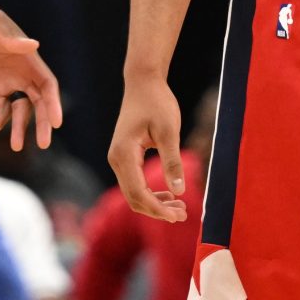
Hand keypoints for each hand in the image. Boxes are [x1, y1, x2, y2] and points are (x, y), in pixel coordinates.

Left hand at [0, 0, 62, 150]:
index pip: (47, 85)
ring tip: (16, 147)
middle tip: (44, 144)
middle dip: (43, 122)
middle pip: (39, 101)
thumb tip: (34, 45)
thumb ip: (10, 39)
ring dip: (20, 127)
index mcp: (28, 57)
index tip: (57, 122)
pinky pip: (0, 108)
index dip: (53, 104)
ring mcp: (8, 80)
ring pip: (20, 109)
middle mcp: (23, 71)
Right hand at [107, 75, 186, 222]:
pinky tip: (169, 194)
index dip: (157, 209)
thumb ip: (173, 162)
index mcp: (124, 153)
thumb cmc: (157, 103)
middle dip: (157, 210)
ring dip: (155, 203)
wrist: (143, 83)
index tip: (178, 216)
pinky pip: (134, 182)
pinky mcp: (124, 156)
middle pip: (133, 197)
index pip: (138, 192)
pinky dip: (150, 193)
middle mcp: (116, 159)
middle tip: (183, 215)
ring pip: (133, 192)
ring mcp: (118, 158)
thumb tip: (179, 192)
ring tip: (180, 207)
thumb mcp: (170, 131)